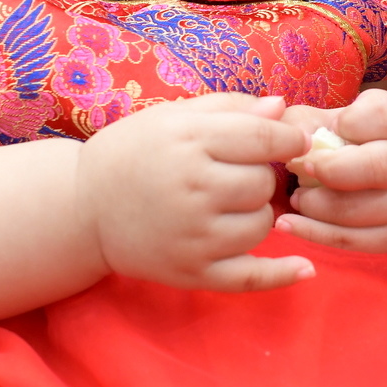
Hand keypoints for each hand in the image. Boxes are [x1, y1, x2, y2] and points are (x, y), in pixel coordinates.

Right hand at [77, 93, 312, 291]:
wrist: (82, 207)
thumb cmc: (133, 152)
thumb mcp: (174, 116)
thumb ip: (229, 108)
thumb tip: (282, 108)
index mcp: (188, 142)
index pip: (265, 140)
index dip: (289, 140)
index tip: (293, 142)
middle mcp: (192, 189)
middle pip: (264, 184)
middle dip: (258, 177)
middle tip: (233, 175)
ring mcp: (193, 236)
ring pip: (262, 225)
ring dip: (255, 214)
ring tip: (225, 205)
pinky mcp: (192, 272)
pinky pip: (250, 278)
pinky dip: (280, 274)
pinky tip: (305, 268)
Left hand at [277, 88, 386, 251]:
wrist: (373, 183)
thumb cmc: (336, 146)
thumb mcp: (318, 124)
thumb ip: (299, 125)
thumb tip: (286, 139)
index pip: (384, 115)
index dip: (352, 123)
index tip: (328, 129)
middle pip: (382, 166)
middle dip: (335, 171)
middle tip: (303, 169)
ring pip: (367, 210)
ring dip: (321, 206)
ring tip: (297, 198)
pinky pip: (356, 241)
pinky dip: (317, 233)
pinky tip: (291, 224)